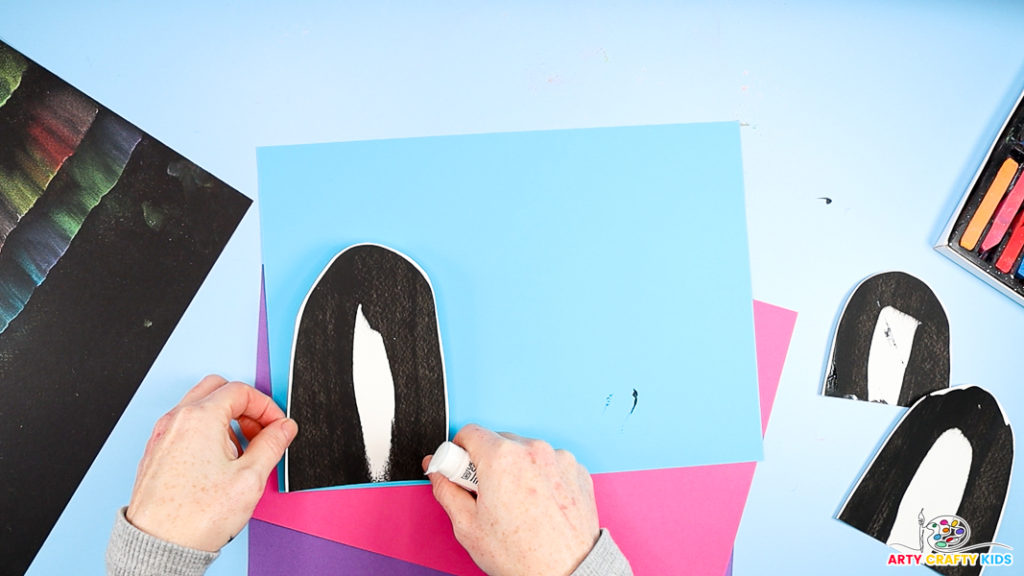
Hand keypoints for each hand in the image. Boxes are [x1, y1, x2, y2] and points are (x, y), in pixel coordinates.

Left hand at [126, 375, 297, 551]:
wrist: (158, 546)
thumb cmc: (195, 517)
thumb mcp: (250, 478)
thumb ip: (272, 445)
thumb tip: (283, 428)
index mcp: (199, 418)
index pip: (241, 391)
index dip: (267, 406)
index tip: (277, 426)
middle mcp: (176, 420)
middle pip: (217, 389)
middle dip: (244, 406)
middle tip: (260, 431)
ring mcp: (162, 436)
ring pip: (199, 407)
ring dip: (225, 419)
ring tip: (241, 452)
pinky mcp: (156, 453)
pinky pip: (185, 427)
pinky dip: (206, 433)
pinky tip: (218, 463)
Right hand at [424, 424, 599, 575]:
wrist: (568, 573)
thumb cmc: (523, 556)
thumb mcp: (468, 527)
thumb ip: (447, 491)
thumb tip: (438, 474)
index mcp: (502, 457)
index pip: (469, 432)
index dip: (458, 452)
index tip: (460, 471)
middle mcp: (533, 450)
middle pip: (498, 441)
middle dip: (487, 463)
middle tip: (487, 494)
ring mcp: (559, 458)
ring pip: (525, 452)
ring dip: (516, 469)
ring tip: (517, 504)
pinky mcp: (577, 470)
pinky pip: (550, 463)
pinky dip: (541, 477)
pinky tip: (538, 505)